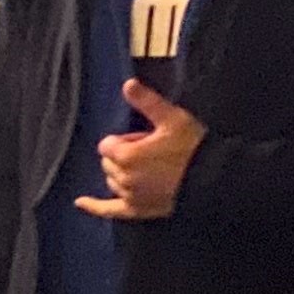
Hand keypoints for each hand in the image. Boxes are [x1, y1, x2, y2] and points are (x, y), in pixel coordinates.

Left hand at [73, 80, 203, 221]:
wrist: (213, 178)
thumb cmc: (193, 146)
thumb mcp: (172, 118)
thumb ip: (146, 101)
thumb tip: (127, 83)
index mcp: (126, 156)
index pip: (107, 145)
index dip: (126, 140)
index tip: (146, 139)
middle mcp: (123, 178)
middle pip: (108, 163)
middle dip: (124, 155)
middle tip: (153, 152)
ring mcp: (129, 196)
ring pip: (112, 181)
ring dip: (122, 173)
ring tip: (150, 168)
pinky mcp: (137, 210)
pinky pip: (109, 210)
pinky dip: (94, 207)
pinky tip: (80, 202)